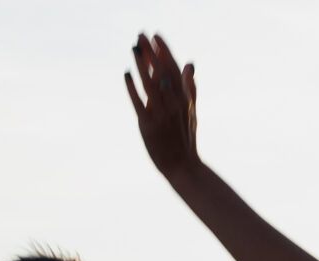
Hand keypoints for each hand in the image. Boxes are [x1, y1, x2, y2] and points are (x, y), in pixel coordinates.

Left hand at [126, 33, 199, 178]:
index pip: (174, 69)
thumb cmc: (186, 139)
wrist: (183, 166)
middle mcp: (174, 105)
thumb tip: (189, 64)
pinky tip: (127, 75)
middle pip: (162, 73)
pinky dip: (133, 88)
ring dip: (142, 66)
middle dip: (152, 53)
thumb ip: (190, 87)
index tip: (156, 36)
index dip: (165, 51)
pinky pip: (139, 103)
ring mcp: (161, 115)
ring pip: (150, 85)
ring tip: (134, 50)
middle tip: (141, 36)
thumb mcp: (192, 111)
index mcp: (184, 99)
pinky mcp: (149, 125)